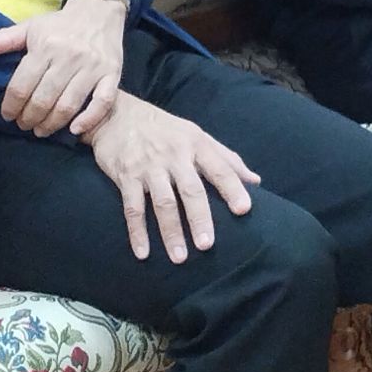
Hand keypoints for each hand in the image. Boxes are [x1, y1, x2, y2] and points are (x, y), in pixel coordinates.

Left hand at [0, 0, 128, 137]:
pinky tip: (75, 129)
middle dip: (29, 118)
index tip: (7, 115)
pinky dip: (89, 119)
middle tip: (24, 125)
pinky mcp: (112, 74)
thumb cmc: (60, 24)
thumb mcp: (31, 27)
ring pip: (69, 105)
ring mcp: (93, 67)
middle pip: (43, 99)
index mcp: (46, 46)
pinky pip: (103, 102)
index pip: (22, 85)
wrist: (99, 11)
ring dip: (52, 124)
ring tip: (41, 130)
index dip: (11, 105)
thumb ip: (6, 39)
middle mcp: (69, 57)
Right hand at [87, 92, 260, 262]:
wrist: (115, 113)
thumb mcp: (196, 135)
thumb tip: (256, 181)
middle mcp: (174, 154)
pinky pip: (132, 207)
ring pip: (163, 202)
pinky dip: (137, 232)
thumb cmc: (164, 129)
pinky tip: (143, 253)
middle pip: (190, 190)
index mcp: (196, 144)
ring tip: (179, 258)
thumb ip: (226, 158)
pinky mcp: (125, 175)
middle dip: (199, 218)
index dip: (233, 188)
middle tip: (207, 246)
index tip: (245, 210)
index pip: (219, 168)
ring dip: (170, 231)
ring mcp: (149, 166)